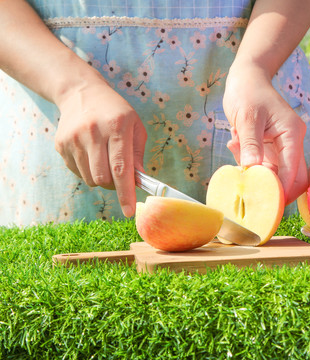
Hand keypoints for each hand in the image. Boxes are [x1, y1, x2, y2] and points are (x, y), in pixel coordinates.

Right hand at [54, 80, 146, 216]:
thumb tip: (138, 182)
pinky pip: (78, 173)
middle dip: (115, 186)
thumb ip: (138, 155)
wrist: (82, 92)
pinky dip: (88, 172)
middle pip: (103, 178)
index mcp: (117, 126)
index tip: (129, 211)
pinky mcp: (61, 144)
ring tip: (106, 161)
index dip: (126, 193)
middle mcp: (93, 132)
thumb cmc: (116, 113)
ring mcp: (74, 138)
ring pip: (90, 179)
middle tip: (121, 177)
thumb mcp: (136, 126)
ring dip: (102, 179)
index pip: (121, 168)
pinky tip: (92, 155)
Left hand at [223, 62, 306, 204]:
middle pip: (295, 178)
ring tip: (236, 147)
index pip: (292, 170)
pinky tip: (235, 144)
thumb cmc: (248, 92)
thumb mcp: (246, 117)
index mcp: (292, 133)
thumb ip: (250, 144)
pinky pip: (267, 167)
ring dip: (258, 174)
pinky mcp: (273, 149)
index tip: (265, 203)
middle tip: (253, 195)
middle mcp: (293, 142)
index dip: (280, 189)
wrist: (247, 78)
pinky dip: (251, 164)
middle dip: (275, 190)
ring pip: (279, 175)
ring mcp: (284, 147)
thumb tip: (251, 169)